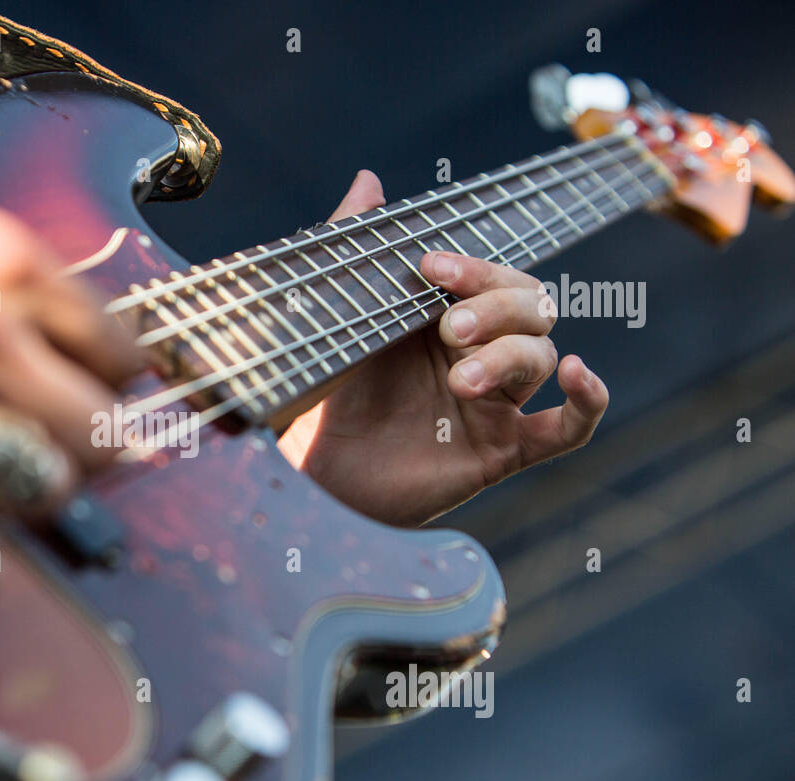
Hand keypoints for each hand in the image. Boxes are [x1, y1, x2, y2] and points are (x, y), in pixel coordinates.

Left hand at [278, 170, 609, 525]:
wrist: (315, 476)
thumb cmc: (326, 398)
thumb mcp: (334, 319)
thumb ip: (353, 250)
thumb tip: (369, 180)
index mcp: (443, 318)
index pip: (488, 276)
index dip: (472, 267)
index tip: (429, 267)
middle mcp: (477, 353)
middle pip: (529, 305)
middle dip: (496, 308)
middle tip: (448, 330)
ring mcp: (495, 402)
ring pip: (541, 356)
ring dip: (510, 356)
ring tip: (461, 382)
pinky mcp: (502, 450)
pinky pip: (568, 428)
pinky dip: (589, 401)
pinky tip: (582, 374)